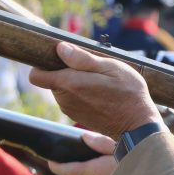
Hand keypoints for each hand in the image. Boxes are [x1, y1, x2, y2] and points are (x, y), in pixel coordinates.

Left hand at [28, 43, 159, 138]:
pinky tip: (99, 94)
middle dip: (65, 72)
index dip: (43, 64)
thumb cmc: (129, 94)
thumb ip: (83, 59)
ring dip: (74, 84)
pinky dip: (81, 95)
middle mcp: (65, 99)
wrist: (138, 125)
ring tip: (98, 82)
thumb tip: (60, 49)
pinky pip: (71, 100)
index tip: (60, 58)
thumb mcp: (111, 68)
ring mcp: (70, 110)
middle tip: (90, 70)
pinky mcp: (78, 117)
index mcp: (69, 84)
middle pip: (51, 80)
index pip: (36, 75)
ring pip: (62, 90)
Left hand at [48, 132, 117, 174]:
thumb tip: (83, 136)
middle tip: (97, 153)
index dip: (55, 164)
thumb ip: (100, 142)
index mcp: (92, 171)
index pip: (66, 169)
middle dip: (84, 162)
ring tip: (111, 162)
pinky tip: (117, 173)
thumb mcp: (120, 148)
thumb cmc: (137, 166)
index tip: (49, 160)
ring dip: (96, 170)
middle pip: (80, 171)